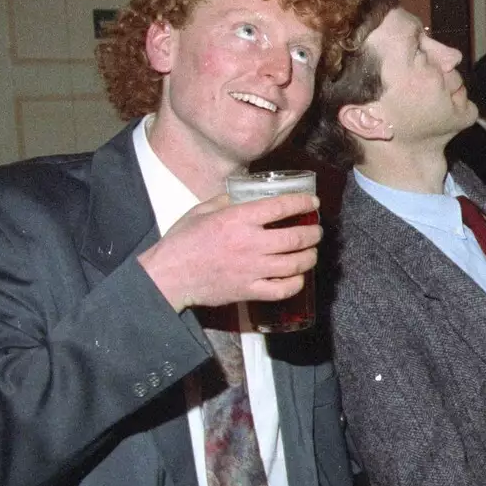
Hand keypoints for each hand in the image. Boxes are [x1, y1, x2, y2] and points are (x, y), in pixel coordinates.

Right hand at [138, 193, 320, 312]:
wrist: (168, 275)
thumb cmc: (182, 241)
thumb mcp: (202, 210)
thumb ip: (227, 200)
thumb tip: (247, 194)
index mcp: (237, 219)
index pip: (280, 207)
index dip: (302, 203)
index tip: (313, 202)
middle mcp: (249, 243)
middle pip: (296, 237)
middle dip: (313, 232)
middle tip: (317, 230)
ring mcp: (251, 269)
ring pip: (295, 264)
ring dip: (310, 257)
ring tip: (312, 252)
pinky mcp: (249, 290)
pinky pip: (283, 289)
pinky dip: (296, 283)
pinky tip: (298, 277)